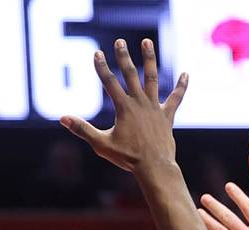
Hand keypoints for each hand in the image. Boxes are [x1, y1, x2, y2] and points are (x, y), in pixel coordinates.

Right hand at [60, 38, 186, 173]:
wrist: (155, 168)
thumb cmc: (128, 158)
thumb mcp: (101, 144)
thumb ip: (82, 129)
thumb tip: (63, 118)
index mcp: (124, 108)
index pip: (109, 82)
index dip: (101, 67)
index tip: (97, 53)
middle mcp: (140, 103)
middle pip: (130, 74)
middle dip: (123, 57)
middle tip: (120, 42)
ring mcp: (155, 108)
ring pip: (152, 78)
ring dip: (149, 59)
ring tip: (147, 41)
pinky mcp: (167, 116)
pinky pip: (176, 98)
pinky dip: (181, 86)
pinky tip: (186, 74)